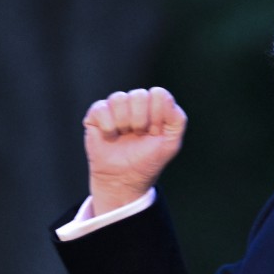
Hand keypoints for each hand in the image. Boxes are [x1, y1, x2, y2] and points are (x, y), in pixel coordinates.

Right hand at [83, 87, 186, 214]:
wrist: (124, 179)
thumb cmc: (148, 160)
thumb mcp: (171, 143)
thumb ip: (177, 119)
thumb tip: (163, 97)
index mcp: (154, 106)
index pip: (158, 94)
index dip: (158, 116)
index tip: (155, 133)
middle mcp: (134, 103)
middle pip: (139, 95)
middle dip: (141, 121)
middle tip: (139, 135)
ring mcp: (115, 107)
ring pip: (119, 98)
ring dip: (124, 123)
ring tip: (124, 136)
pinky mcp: (96, 114)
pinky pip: (101, 108)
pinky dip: (108, 127)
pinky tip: (111, 137)